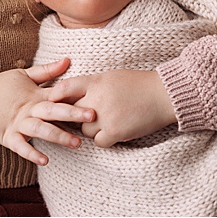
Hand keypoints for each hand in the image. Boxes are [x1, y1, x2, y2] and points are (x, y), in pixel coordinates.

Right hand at [0, 58, 95, 164]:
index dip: (75, 97)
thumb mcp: (24, 74)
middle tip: (92, 117)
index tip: (94, 98)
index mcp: (34, 94)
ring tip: (75, 144)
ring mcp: (17, 123)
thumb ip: (47, 70)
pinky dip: (31, 153)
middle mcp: (28, 109)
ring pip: (40, 130)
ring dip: (58, 136)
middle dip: (73, 114)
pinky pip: (20, 146)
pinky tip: (44, 160)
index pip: (58, 95)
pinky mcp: (6, 136)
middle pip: (53, 111)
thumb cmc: (0, 85)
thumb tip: (68, 60)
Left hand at [47, 69, 175, 146]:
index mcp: (96, 82)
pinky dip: (104, 139)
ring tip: (106, 122)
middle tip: (78, 118)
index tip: (53, 102)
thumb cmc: (139, 83)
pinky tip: (114, 132)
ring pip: (84, 130)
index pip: (65, 88)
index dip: (56, 96)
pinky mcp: (115, 131)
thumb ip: (92, 84)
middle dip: (73, 116)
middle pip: (71, 112)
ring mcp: (105, 116)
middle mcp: (97, 99)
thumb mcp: (112, 76)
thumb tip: (74, 93)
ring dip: (91, 129)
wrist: (163, 95)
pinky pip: (98, 142)